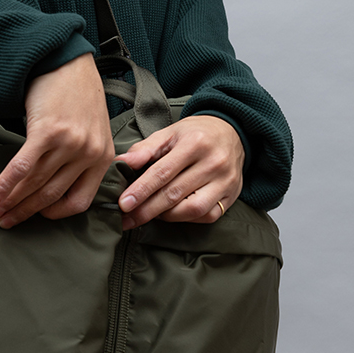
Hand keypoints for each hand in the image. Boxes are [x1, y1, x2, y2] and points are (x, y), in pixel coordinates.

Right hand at [0, 53, 114, 227]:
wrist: (67, 61)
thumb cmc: (76, 95)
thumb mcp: (92, 129)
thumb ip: (81, 158)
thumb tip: (53, 185)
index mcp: (102, 158)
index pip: (79, 201)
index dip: (53, 214)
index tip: (35, 217)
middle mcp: (89, 153)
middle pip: (51, 194)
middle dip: (25, 211)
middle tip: (5, 221)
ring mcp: (70, 143)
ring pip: (35, 183)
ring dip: (11, 200)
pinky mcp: (48, 131)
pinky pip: (23, 166)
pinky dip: (5, 184)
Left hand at [116, 115, 244, 228]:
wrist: (233, 132)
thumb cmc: (195, 134)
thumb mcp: (169, 133)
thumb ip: (144, 149)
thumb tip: (120, 163)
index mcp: (195, 143)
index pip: (162, 172)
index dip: (141, 190)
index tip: (123, 204)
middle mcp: (213, 162)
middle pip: (174, 194)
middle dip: (146, 210)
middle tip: (127, 219)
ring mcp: (225, 181)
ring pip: (191, 209)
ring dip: (165, 216)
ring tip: (149, 214)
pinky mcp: (232, 195)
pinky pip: (207, 216)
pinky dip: (186, 218)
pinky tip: (173, 213)